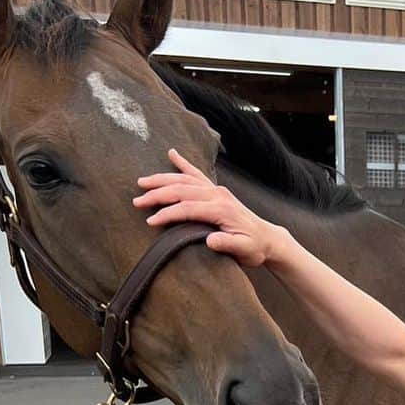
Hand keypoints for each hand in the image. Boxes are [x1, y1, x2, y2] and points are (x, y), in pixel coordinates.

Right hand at [134, 148, 285, 266]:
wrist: (268, 239)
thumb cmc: (254, 248)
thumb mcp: (244, 250)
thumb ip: (228, 245)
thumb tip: (210, 241)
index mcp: (221, 209)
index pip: (188, 208)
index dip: (167, 214)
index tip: (150, 221)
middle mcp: (218, 195)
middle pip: (181, 190)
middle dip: (157, 194)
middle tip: (136, 201)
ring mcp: (217, 190)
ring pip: (185, 179)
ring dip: (162, 179)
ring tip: (142, 182)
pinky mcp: (217, 190)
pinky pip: (197, 174)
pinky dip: (184, 163)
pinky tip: (172, 153)